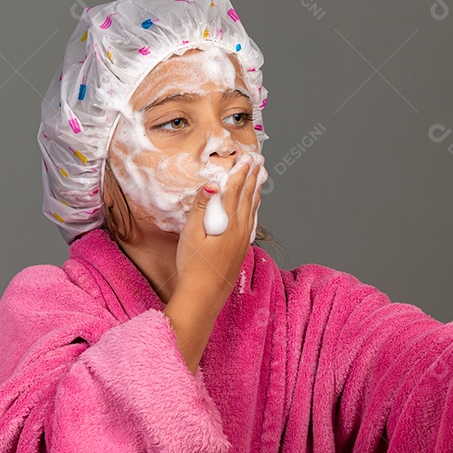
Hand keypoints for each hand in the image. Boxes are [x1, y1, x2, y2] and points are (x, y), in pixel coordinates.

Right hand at [175, 152, 265, 306]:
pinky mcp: (241, 249)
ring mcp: (243, 240)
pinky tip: (254, 209)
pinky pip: (252, 222)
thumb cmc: (194, 265)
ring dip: (256, 191)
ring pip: (253, 209)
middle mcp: (240, 229)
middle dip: (253, 177)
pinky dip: (254, 209)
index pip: (235, 190)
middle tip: (259, 161)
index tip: (246, 158)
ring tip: (261, 179)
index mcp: (228, 222)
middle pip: (248, 197)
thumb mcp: (191, 233)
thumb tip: (211, 185)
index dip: (240, 172)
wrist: (204, 294)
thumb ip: (201, 207)